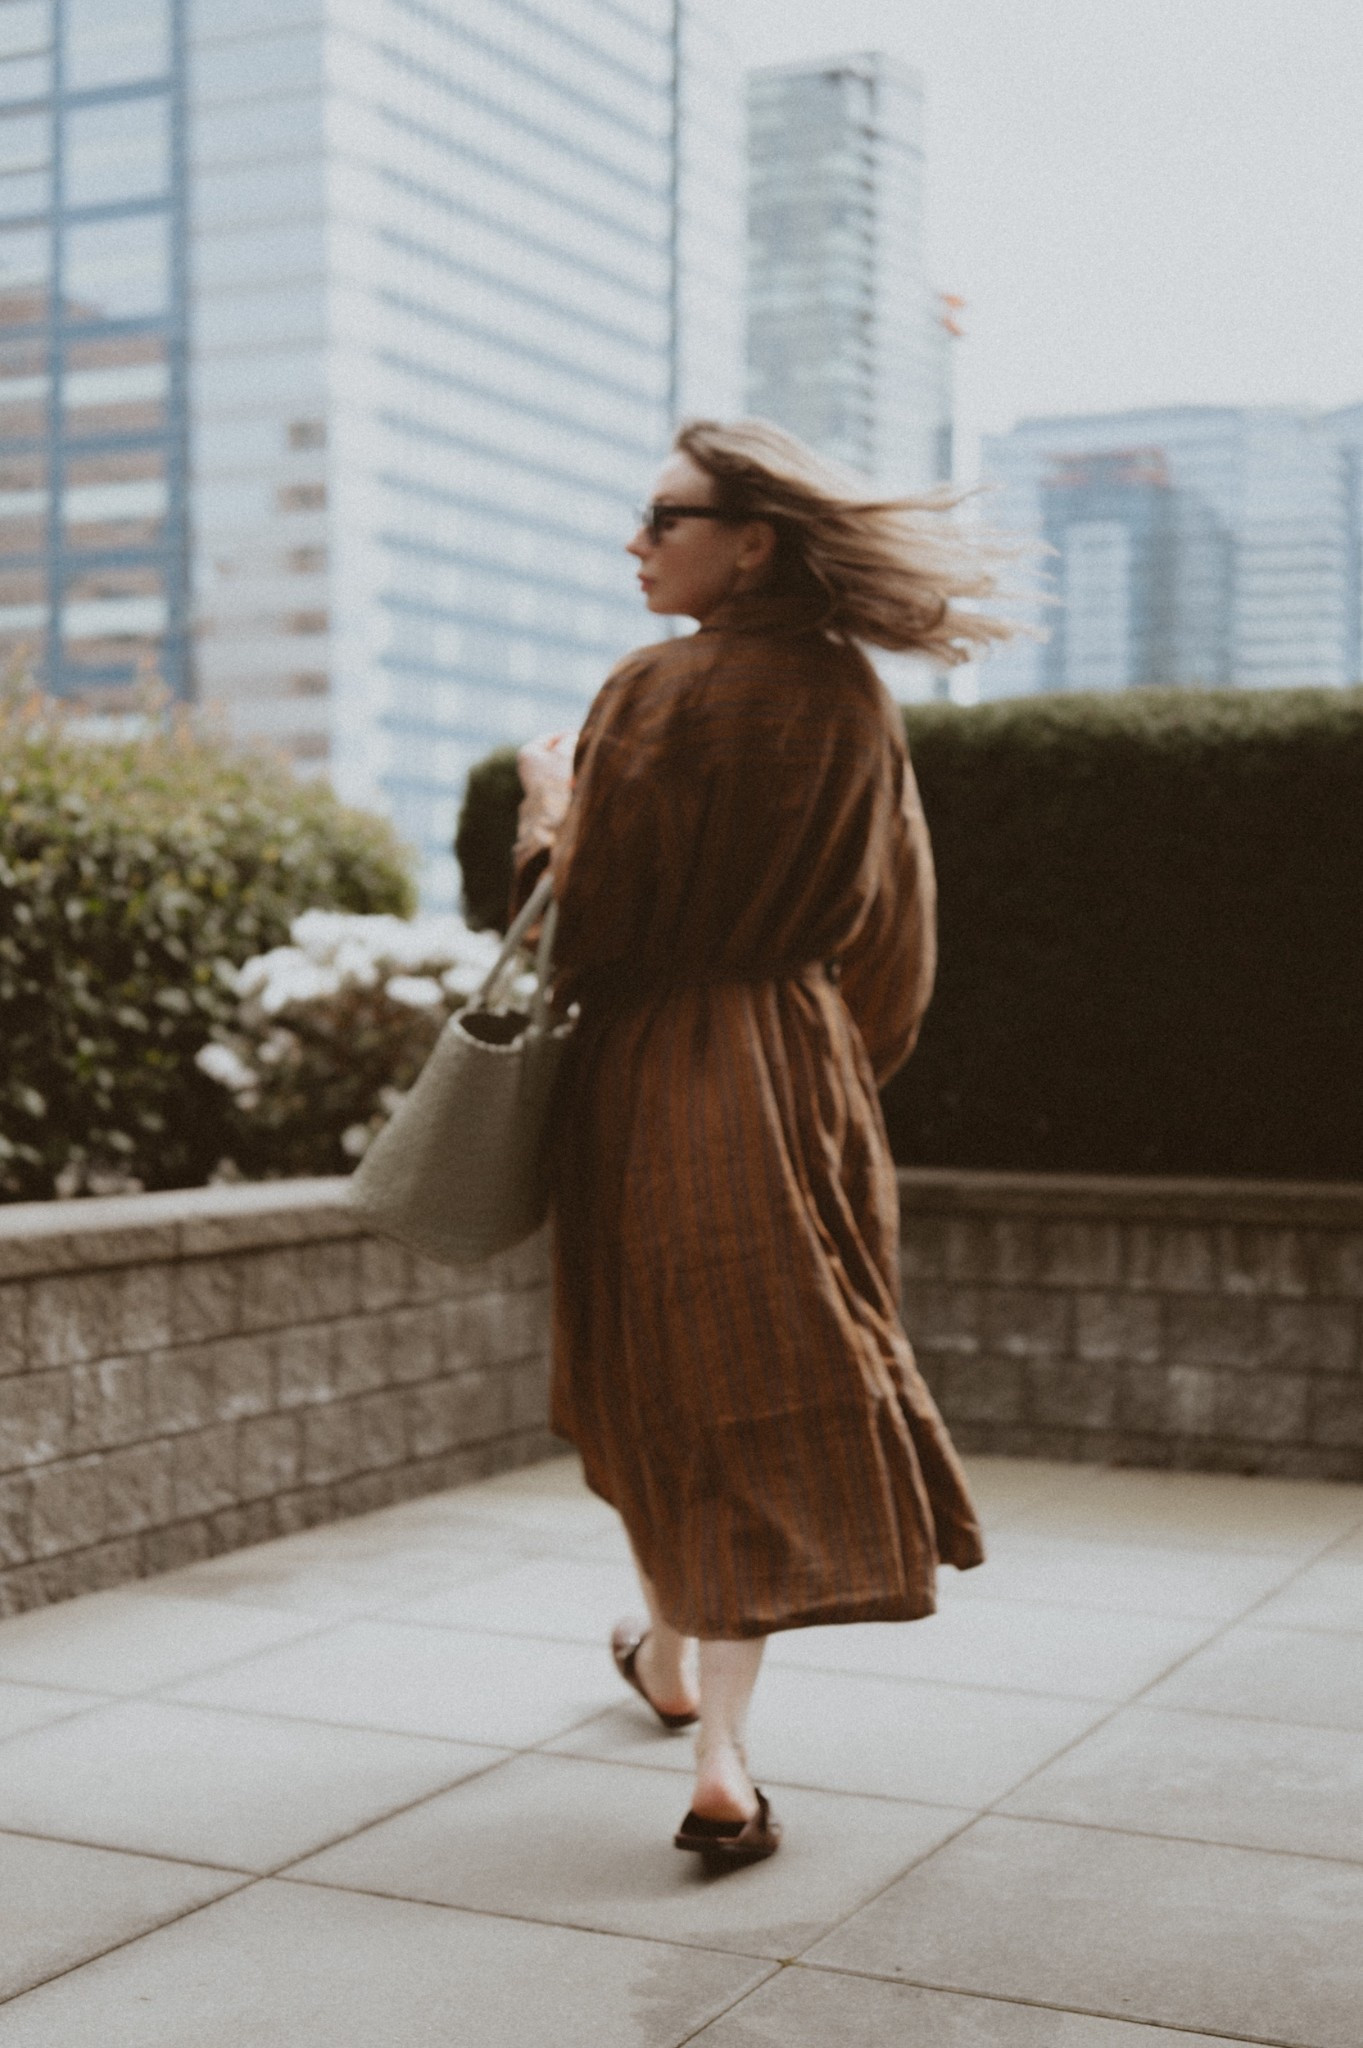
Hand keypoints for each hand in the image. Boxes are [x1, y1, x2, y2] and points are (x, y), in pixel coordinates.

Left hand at [515, 730, 576, 860]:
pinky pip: (553, 778)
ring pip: (554, 765)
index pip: (550, 737)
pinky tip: (571, 784)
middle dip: (567, 754)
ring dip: (567, 767)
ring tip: (576, 773)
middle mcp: (526, 763)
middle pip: (551, 751)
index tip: (580, 736)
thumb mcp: (564, 755)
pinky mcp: (538, 788)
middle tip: (581, 753)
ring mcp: (531, 776)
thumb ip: (569, 740)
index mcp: (528, 751)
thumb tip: (572, 735)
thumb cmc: (553, 781)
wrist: (546, 813)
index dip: (566, 736)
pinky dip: (563, 778)